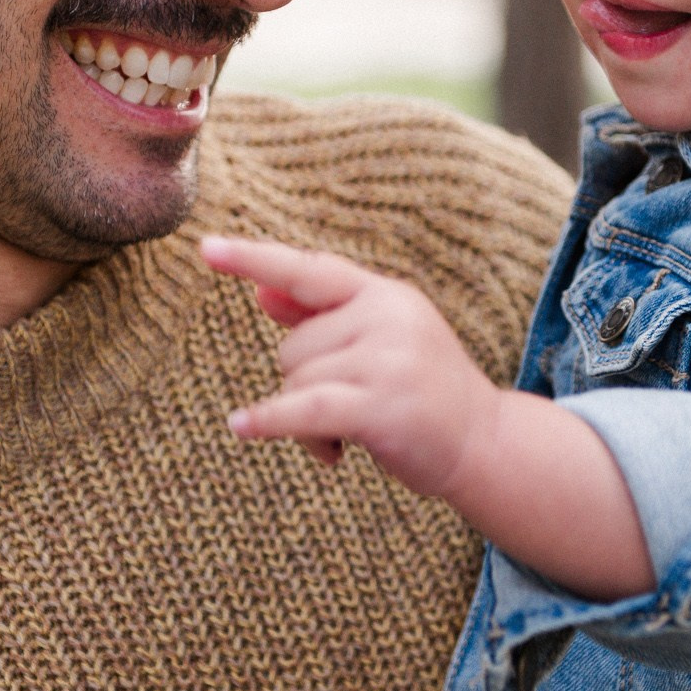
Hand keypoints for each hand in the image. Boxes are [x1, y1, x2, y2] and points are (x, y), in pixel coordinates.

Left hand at [198, 236, 501, 494]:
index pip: (309, 269)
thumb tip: (261, 291)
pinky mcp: (382, 405)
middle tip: (343, 413)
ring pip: (296, 380)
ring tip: (344, 438)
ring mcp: (387, 359)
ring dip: (305, 420)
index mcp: (384, 295)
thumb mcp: (379, 342)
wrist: (484, 442)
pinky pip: (304, 408)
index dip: (255, 260)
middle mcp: (387, 316)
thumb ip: (322, 315)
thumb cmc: (421, 392)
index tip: (206, 248)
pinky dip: (269, 420)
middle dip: (303, 383)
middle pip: (293, 344)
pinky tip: (243, 426)